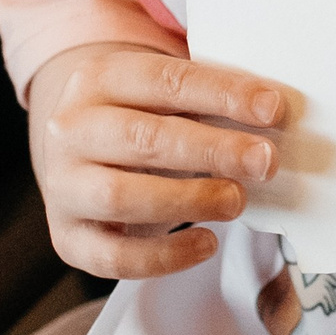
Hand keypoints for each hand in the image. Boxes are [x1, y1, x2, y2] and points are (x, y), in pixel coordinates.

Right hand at [27, 42, 281, 280]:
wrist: (77, 159)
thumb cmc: (137, 125)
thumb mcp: (162, 98)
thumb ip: (208, 99)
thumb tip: (271, 111)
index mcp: (98, 79)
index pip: (164, 80)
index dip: (223, 93)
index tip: (272, 108)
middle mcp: (71, 129)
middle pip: (142, 138)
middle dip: (212, 150)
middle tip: (264, 161)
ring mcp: (63, 186)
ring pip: (120, 196)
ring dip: (188, 200)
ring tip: (236, 200)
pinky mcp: (69, 237)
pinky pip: (114, 256)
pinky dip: (165, 255)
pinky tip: (206, 242)